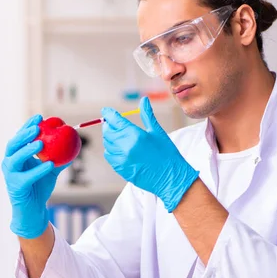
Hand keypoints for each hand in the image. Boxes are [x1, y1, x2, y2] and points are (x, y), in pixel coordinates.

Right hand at [2, 115, 69, 237]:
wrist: (33, 210)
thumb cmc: (40, 187)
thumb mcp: (51, 169)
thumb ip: (59, 156)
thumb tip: (73, 142)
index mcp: (15, 156)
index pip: (19, 137)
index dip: (28, 125)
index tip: (40, 117)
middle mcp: (9, 163)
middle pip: (13, 145)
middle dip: (24, 134)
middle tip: (37, 127)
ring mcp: (10, 175)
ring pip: (16, 159)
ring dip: (27, 150)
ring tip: (40, 143)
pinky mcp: (16, 187)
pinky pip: (27, 177)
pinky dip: (38, 170)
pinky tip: (50, 164)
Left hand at [101, 97, 199, 211]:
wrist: (170, 178)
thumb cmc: (167, 154)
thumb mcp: (157, 132)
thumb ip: (147, 115)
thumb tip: (143, 99)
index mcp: (135, 135)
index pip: (115, 120)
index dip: (108, 114)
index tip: (106, 111)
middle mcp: (126, 147)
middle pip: (108, 132)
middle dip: (109, 125)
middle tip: (113, 123)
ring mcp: (122, 159)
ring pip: (107, 144)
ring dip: (110, 138)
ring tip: (118, 135)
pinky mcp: (120, 169)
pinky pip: (109, 156)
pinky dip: (111, 150)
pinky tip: (119, 148)